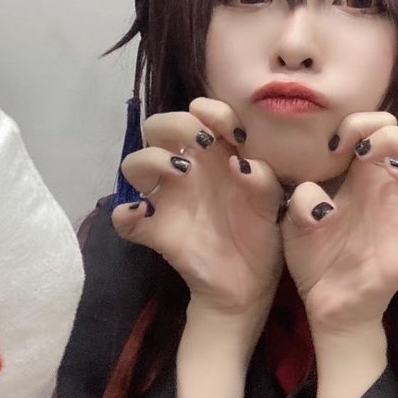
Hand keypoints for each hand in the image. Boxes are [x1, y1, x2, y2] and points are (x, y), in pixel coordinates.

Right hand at [113, 98, 284, 314]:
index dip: (212, 112)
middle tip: (203, 143)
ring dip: (152, 159)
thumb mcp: (273, 203)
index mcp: (214, 155)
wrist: (249, 285)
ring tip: (182, 173)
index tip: (235, 133)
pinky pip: (123, 220)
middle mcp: (185, 170)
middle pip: (157, 126)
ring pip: (133, 163)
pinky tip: (145, 215)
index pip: (199, 114)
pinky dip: (126, 215)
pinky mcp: (155, 231)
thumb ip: (264, 180)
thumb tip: (241, 164)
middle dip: (177, 124)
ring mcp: (166, 200)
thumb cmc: (261, 233)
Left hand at [281, 112, 397, 334]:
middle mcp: (395, 199)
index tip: (336, 143)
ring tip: (396, 172)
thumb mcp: (295, 217)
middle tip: (364, 152)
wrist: (320, 301)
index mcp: (370, 179)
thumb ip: (300, 199)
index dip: (367, 123)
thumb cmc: (315, 252)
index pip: (391, 129)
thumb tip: (318, 200)